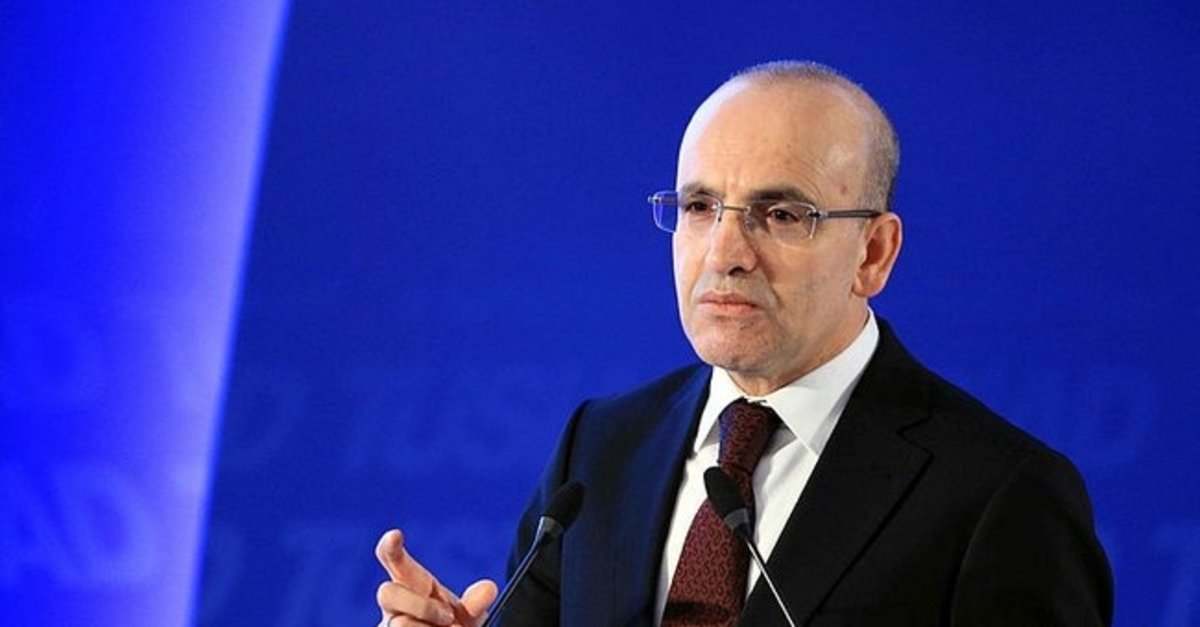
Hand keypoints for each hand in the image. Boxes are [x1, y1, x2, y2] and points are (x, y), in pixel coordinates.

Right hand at [375, 529, 498, 626]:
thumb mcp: (468, 615)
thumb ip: (476, 603)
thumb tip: (489, 588)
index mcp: (411, 584)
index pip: (393, 559)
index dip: (389, 547)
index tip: (395, 535)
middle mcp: (394, 604)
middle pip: (387, 593)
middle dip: (421, 606)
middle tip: (447, 617)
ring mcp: (389, 624)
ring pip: (399, 624)